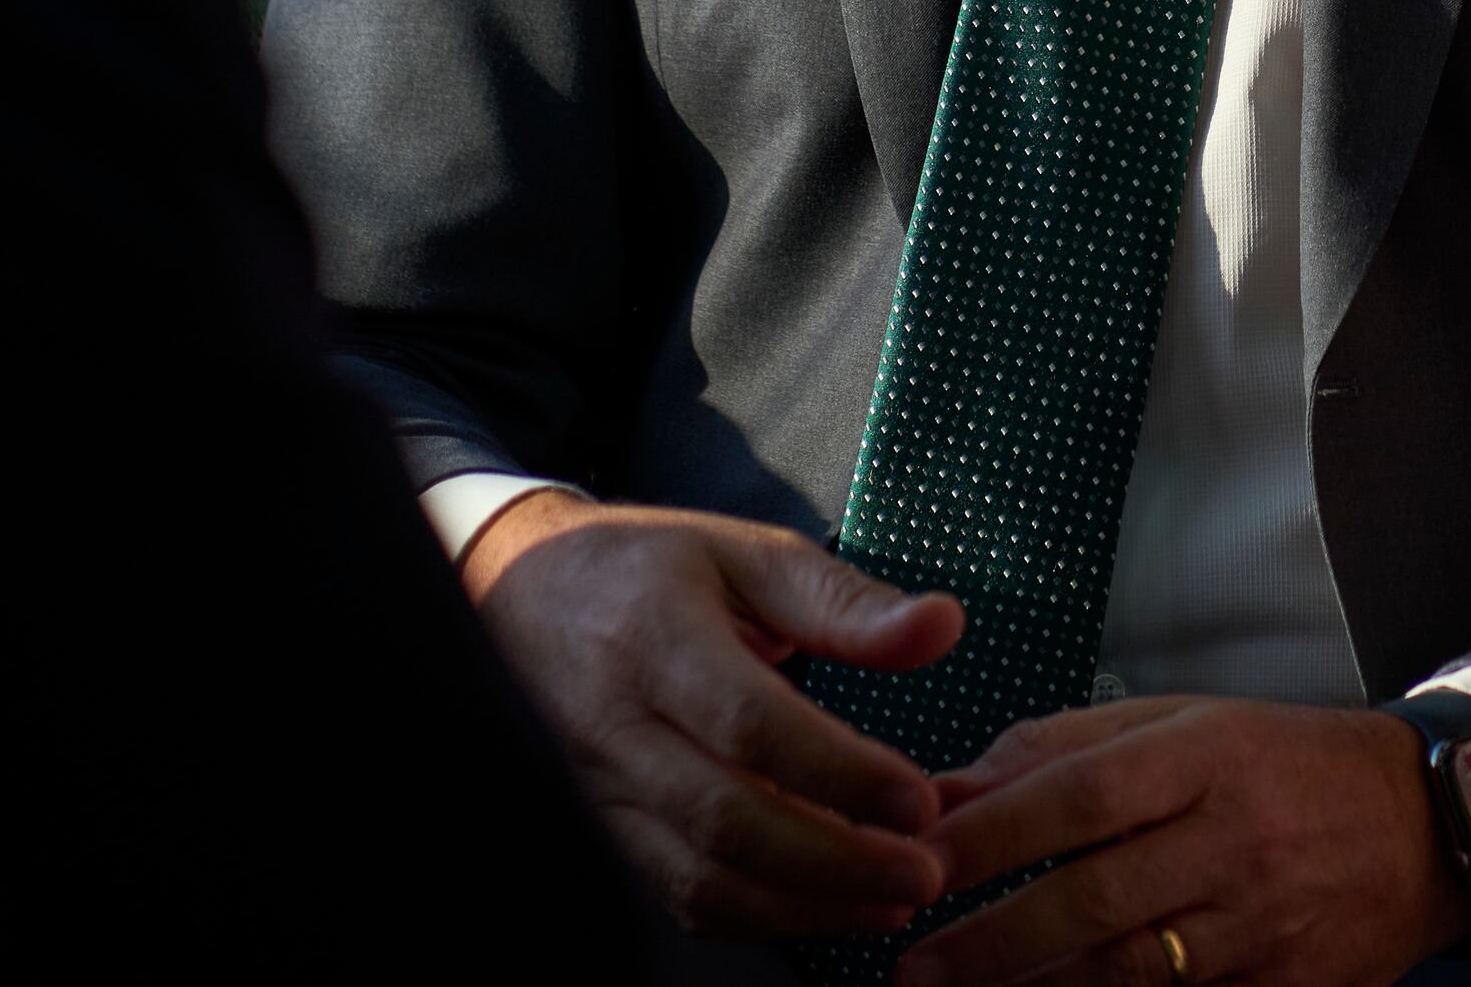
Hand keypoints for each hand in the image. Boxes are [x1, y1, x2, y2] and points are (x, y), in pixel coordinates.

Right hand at [458, 494, 966, 939]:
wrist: (527, 594)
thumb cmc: (655, 570)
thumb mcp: (750, 553)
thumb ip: (845, 600)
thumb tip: (943, 627)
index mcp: (656, 640)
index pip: (750, 725)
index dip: (840, 774)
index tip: (919, 800)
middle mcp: (620, 726)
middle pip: (726, 821)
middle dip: (835, 863)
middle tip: (924, 872)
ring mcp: (607, 790)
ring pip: (699, 879)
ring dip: (803, 907)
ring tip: (889, 902)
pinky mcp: (610, 829)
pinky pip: (679, 895)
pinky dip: (758, 918)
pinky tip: (826, 908)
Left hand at [892, 695, 1470, 986]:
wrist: (1429, 826)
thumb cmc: (1284, 763)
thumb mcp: (1186, 722)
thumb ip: (1066, 748)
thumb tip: (951, 787)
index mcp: (1208, 755)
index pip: (1080, 794)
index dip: (991, 833)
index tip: (916, 862)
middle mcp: (1235, 840)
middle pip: (1093, 896)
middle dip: (991, 937)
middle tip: (910, 965)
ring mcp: (1262, 925)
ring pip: (1128, 971)